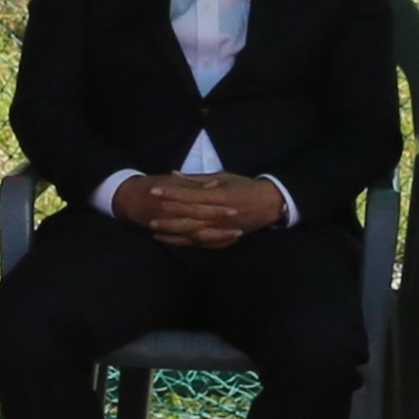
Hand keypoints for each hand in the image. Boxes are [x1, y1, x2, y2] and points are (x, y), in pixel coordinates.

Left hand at [126, 172, 286, 246]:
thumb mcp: (223, 177)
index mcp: (218, 196)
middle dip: (168, 217)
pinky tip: (171, 241)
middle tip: (149, 217)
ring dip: (173, 233)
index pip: (190, 195)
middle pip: (189, 217)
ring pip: (193, 233)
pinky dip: (185, 243)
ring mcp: (220, 229)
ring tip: (155, 231)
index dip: (171, 193)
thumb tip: (174, 175)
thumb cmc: (244, 186)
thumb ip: (197, 179)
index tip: (154, 191)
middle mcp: (218, 215)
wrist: (269, 204)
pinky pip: (201, 243)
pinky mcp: (223, 238)